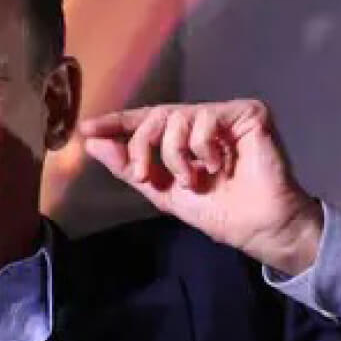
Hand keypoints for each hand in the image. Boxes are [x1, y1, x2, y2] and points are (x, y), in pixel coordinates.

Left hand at [80, 99, 322, 274]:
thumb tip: (92, 144)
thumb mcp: (161, 191)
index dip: (115, 123)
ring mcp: (223, 115)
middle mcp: (200, 121)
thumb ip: (128, 166)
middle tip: (142, 175)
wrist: (255, 227)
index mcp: (180, 138)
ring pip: (176, 117)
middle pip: (154, 116)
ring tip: (194, 180)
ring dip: (175, 155)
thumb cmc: (215, 210)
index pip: (143, 121)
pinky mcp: (247, 113)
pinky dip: (203, 147)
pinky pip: (206, 118)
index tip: (86, 130)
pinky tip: (219, 166)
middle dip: (141, 146)